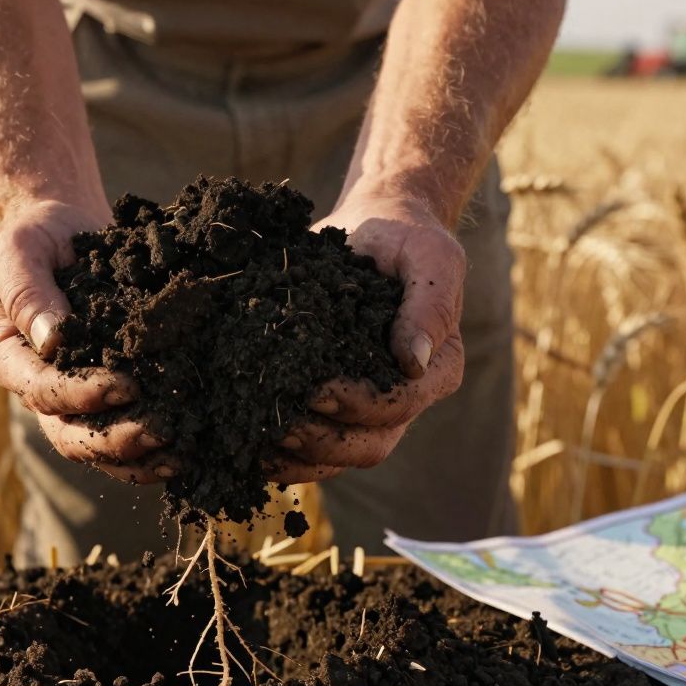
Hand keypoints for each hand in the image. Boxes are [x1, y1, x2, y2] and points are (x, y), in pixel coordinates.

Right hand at [0, 201, 166, 474]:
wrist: (66, 229)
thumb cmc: (38, 239)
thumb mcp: (19, 252)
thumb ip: (28, 293)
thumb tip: (54, 340)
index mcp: (14, 360)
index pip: (43, 392)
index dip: (82, 395)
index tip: (125, 386)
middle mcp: (42, 389)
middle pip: (71, 435)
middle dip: (115, 440)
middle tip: (160, 431)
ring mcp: (78, 398)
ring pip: (100, 448)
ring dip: (139, 457)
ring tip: (180, 453)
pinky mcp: (112, 395)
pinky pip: (127, 431)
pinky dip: (154, 448)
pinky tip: (189, 446)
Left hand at [272, 197, 465, 481]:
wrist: (375, 229)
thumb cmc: (404, 240)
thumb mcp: (429, 256)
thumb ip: (430, 304)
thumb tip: (413, 360)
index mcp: (437, 369)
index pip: (401, 403)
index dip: (359, 402)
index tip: (317, 388)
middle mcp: (406, 399)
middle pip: (370, 445)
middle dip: (323, 440)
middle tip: (278, 423)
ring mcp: (368, 410)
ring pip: (340, 456)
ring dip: (298, 456)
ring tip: (255, 441)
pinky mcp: (334, 407)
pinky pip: (313, 449)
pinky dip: (283, 455)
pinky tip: (247, 446)